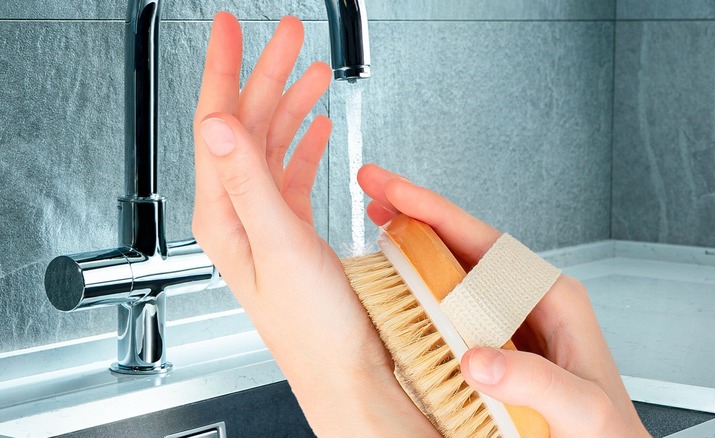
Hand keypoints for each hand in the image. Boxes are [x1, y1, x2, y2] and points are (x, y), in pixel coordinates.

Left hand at [192, 13, 436, 435]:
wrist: (344, 372)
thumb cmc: (314, 330)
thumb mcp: (280, 247)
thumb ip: (248, 182)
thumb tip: (218, 123)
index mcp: (225, 213)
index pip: (218, 123)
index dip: (225, 69)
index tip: (231, 30)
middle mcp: (238, 214)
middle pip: (248, 125)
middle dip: (268, 73)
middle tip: (288, 34)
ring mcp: (266, 222)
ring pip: (273, 145)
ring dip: (291, 104)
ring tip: (310, 71)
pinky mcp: (293, 233)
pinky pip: (292, 173)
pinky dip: (305, 143)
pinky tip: (316, 128)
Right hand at [358, 164, 649, 436]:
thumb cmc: (607, 434)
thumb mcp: (581, 409)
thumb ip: (536, 382)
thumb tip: (474, 358)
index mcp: (554, 298)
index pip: (487, 243)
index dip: (438, 212)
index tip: (399, 193)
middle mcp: (529, 300)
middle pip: (465, 242)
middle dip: (418, 213)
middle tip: (376, 190)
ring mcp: (510, 318)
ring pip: (455, 266)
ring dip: (415, 241)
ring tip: (380, 221)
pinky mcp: (494, 340)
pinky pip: (451, 301)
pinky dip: (420, 282)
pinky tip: (398, 279)